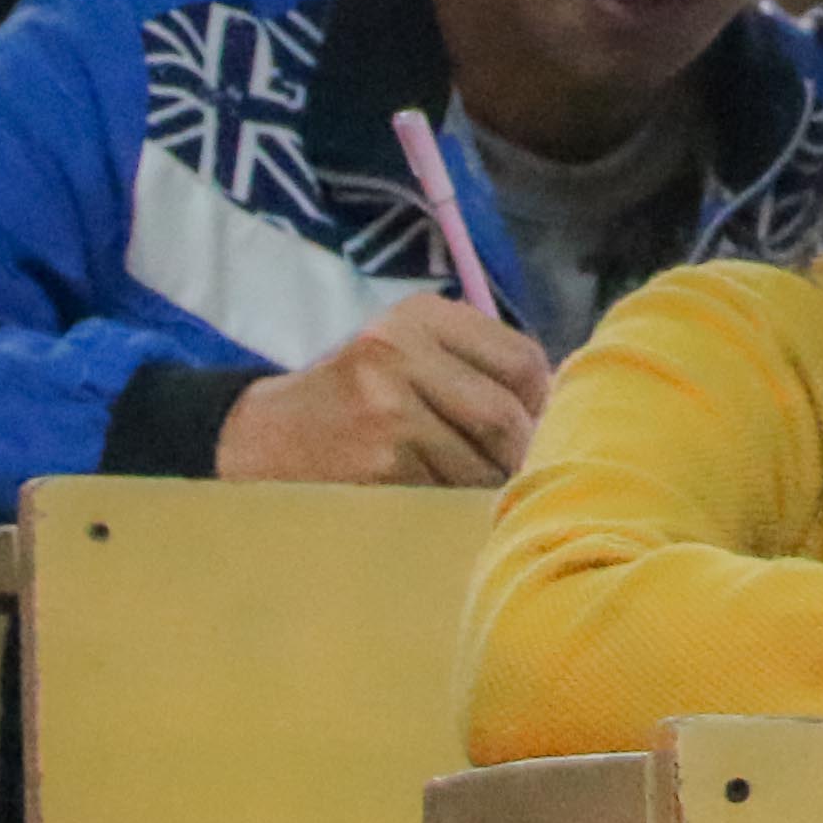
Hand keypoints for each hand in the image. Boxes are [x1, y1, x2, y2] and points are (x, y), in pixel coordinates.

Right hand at [214, 295, 553, 489]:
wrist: (258, 439)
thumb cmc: (351, 398)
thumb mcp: (403, 353)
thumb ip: (474, 365)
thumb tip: (564, 403)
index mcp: (418, 316)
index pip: (521, 358)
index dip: (545, 401)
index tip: (547, 428)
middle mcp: (400, 350)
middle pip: (506, 413)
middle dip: (523, 452)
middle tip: (527, 474)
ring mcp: (386, 408)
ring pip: (481, 460)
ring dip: (491, 485)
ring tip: (479, 491)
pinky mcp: (376, 463)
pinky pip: (446, 492)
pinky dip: (455, 505)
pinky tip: (440, 506)